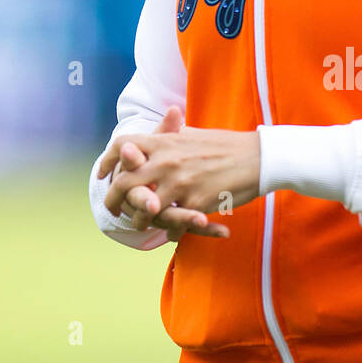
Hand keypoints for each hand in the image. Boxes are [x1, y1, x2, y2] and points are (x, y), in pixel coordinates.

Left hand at [98, 105, 259, 234]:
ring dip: (141, 220)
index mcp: (165, 142)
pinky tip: (173, 232)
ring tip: (142, 225)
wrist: (258, 158)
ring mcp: (180, 184)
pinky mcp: (196, 204)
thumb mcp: (193, 135)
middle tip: (113, 208)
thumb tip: (161, 130)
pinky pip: (175, 224)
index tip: (103, 173)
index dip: (108, 160)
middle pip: (125, 182)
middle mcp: (167, 162)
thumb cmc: (227, 145)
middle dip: (114, 198)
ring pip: (146, 209)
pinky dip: (172, 231)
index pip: (123, 146)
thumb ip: (171, 135)